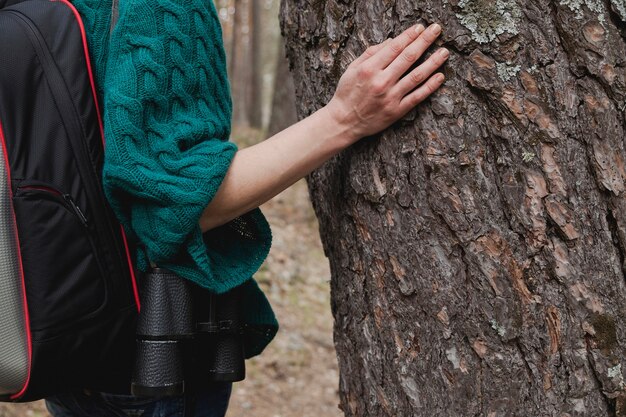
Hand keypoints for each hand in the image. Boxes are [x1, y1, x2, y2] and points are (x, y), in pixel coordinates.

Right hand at [326, 23, 447, 143]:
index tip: (420, 27)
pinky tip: (440, 76)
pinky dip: (430, 86)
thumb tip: (392, 42)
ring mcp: (390, 97)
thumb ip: (371, 53)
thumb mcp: (352, 68)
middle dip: (424, 41)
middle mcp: (381, 81)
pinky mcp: (396, 111)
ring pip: (417, 76)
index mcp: (369, 68)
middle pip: (408, 57)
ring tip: (444, 52)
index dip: (409, 35)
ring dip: (433, 62)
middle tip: (436, 30)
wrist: (344, 121)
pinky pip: (417, 96)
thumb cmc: (347, 93)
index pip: (395, 47)